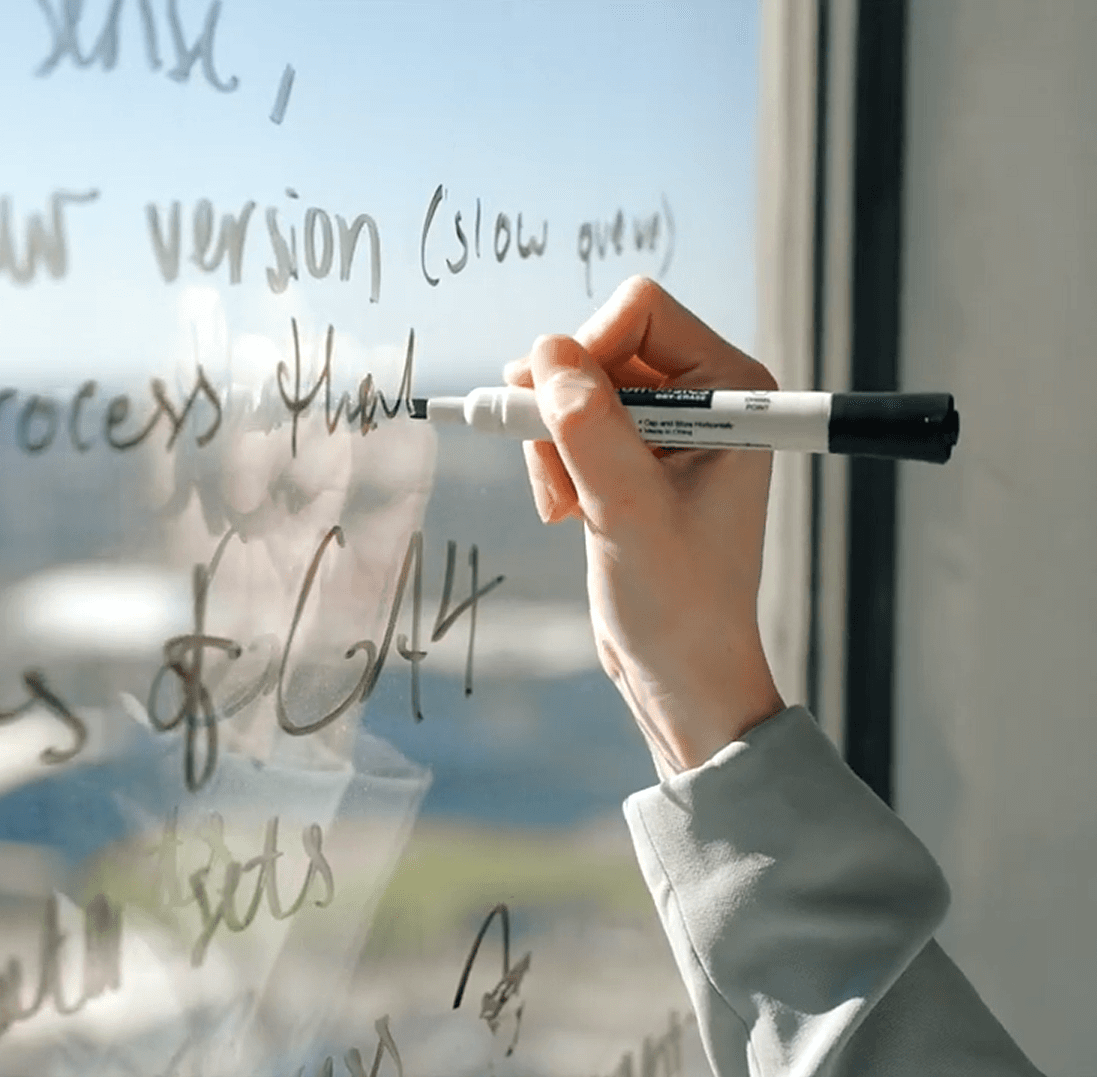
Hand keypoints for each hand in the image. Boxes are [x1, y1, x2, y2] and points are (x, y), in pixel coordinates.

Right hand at [504, 278, 784, 773]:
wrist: (681, 666)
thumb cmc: (679, 599)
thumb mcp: (628, 509)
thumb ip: (588, 426)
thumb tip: (545, 352)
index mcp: (731, 389)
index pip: (639, 312)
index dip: (587, 351)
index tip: (558, 414)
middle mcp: (704, 397)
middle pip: (600, 348)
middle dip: (565, 410)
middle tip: (558, 471)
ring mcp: (667, 429)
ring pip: (575, 390)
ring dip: (554, 445)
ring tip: (567, 504)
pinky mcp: (635, 458)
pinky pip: (571, 428)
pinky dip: (555, 465)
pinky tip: (569, 513)